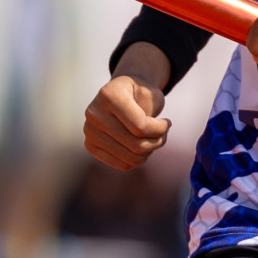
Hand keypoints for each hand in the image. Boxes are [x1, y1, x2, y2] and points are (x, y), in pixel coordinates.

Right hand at [83, 44, 170, 169]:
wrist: (119, 93)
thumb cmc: (139, 93)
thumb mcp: (151, 92)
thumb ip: (154, 111)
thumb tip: (152, 137)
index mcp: (109, 95)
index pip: (140, 126)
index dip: (160, 129)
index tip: (167, 123)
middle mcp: (94, 113)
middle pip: (136, 145)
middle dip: (157, 142)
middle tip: (163, 134)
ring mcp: (89, 131)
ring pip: (130, 158)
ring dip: (149, 152)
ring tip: (153, 140)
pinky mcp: (90, 145)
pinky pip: (122, 165)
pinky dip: (137, 159)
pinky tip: (140, 145)